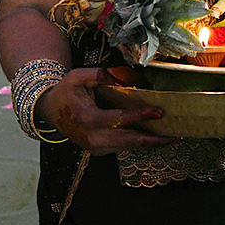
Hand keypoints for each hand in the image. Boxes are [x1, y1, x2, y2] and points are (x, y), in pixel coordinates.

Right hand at [37, 67, 174, 154]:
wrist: (51, 110)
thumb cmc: (66, 90)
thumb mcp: (78, 75)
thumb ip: (98, 74)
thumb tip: (121, 81)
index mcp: (87, 119)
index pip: (118, 120)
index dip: (139, 116)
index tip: (158, 112)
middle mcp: (91, 138)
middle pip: (127, 142)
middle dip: (151, 139)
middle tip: (173, 134)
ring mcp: (94, 147)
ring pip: (126, 148)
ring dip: (148, 144)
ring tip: (169, 138)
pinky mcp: (97, 150)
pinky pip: (121, 148)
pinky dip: (138, 144)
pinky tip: (153, 138)